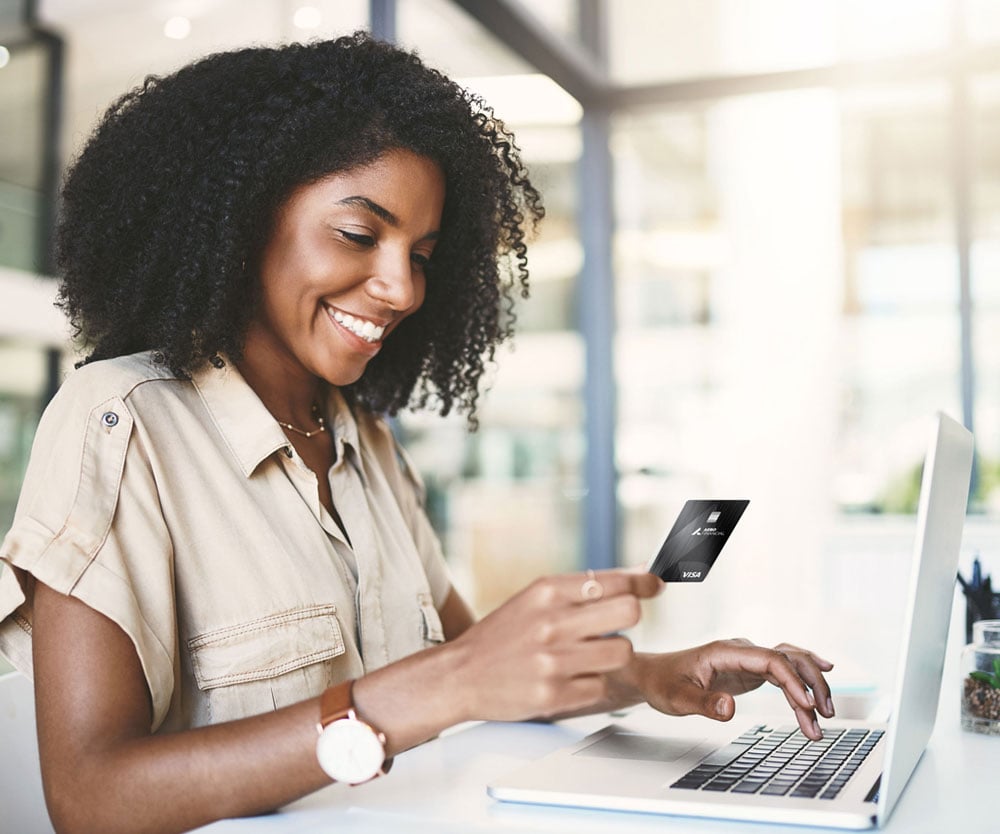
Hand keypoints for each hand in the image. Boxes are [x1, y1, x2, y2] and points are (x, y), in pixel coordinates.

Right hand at [450, 570, 662, 721]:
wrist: (460, 674)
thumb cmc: (503, 634)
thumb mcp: (537, 598)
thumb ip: (588, 587)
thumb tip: (642, 574)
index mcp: (547, 591)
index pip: (615, 581)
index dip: (644, 584)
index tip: (655, 586)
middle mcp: (551, 624)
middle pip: (629, 613)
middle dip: (629, 619)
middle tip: (613, 626)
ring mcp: (553, 662)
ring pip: (622, 653)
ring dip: (612, 655)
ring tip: (586, 655)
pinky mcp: (554, 696)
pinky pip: (601, 686)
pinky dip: (590, 683)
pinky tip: (568, 677)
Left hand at [633, 639, 834, 739]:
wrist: (652, 675)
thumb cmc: (662, 683)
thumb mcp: (677, 698)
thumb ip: (703, 703)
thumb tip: (729, 709)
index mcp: (725, 652)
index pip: (768, 659)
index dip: (792, 680)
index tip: (806, 706)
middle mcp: (740, 651)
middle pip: (787, 658)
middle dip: (810, 683)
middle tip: (824, 714)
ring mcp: (747, 659)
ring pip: (789, 664)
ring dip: (810, 686)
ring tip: (824, 716)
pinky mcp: (749, 671)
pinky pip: (782, 674)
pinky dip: (800, 686)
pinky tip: (817, 693)